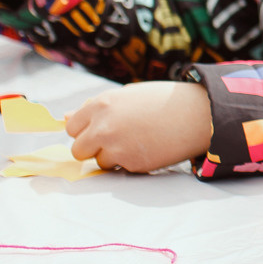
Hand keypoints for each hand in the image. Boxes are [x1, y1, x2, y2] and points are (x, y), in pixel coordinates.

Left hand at [67, 82, 212, 172]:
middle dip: (93, 147)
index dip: (85, 130)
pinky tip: (148, 147)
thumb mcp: (127, 95)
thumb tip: (65, 117)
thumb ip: (96, 108)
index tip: (98, 129)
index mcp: (101, 105)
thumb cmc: (163, 100)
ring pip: (98, 161)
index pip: (71, 127)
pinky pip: (120, 167)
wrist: (197, 114)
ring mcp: (116, 147)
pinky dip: (130, 161)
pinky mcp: (131, 164)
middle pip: (78, 149)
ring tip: (135, 142)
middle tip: (114, 140)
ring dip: (111, 156)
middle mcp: (104, 127)